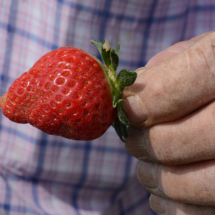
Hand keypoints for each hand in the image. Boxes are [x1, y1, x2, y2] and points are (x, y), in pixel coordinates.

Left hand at [122, 31, 214, 214]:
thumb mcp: (201, 55)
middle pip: (192, 135)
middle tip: (133, 142)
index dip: (153, 95)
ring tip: (146, 172)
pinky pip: (206, 214)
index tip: (128, 109)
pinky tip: (163, 195)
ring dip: (159, 180)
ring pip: (202, 183)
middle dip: (149, 143)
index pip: (201, 70)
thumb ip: (166, 69)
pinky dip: (176, 208)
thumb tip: (130, 100)